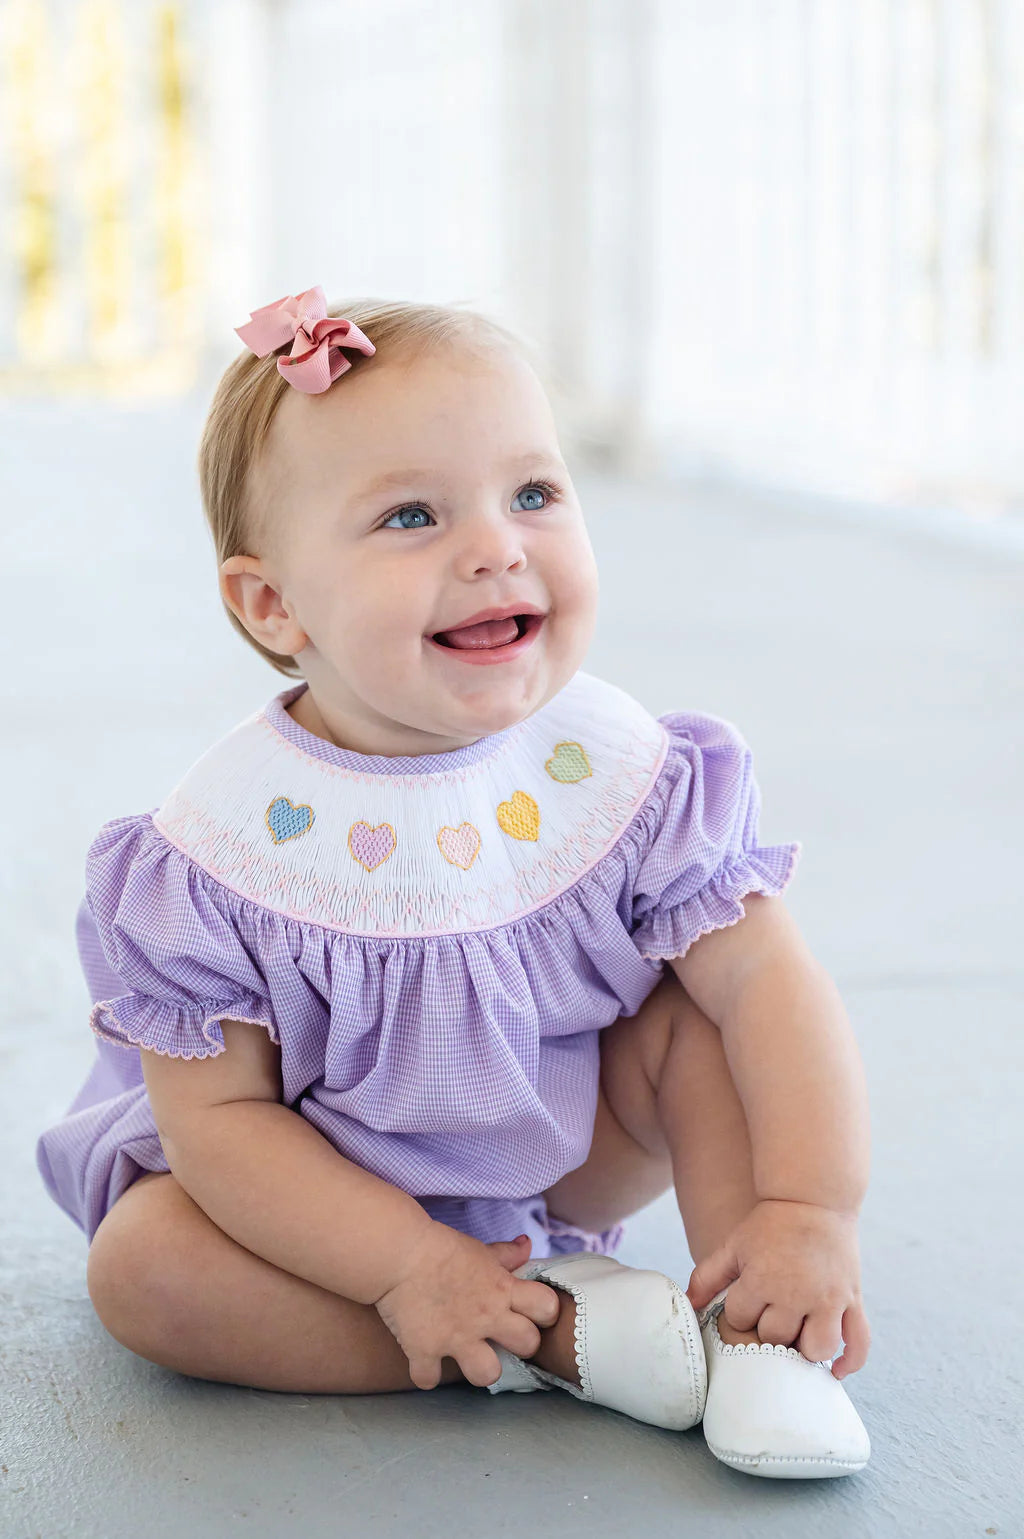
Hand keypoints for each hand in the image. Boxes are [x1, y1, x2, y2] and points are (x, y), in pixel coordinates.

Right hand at [372, 1222, 561, 1389]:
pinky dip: (425, 1373)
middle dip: (520, 1344)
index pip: (546, 1307)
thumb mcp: (479, 1249)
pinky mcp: (425, 1350)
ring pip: (487, 1374)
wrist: (399, 1252)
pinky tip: (424, 1361)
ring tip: (467, 1357)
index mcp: (502, 1289)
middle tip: (502, 1337)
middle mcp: (486, 1316)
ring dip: (478, 1369)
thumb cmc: (441, 1247)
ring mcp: (456, 1337)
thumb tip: (526, 1246)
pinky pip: (429, 1380)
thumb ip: (506, 1255)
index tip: (531, 1313)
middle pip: (528, 1345)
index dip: (544, 1312)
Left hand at [685, 1198, 870, 1378]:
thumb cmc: (770, 1223)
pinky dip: (851, 1362)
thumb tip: (688, 1306)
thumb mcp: (734, 1245)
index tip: (745, 1301)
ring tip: (797, 1339)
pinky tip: (836, 1371)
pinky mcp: (852, 1298)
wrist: (813, 1197)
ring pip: (817, 1349)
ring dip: (804, 1351)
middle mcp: (797, 1294)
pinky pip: (859, 1341)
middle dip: (768, 1333)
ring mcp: (829, 1298)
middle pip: (776, 1339)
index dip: (739, 1314)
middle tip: (769, 1318)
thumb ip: (707, 1276)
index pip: (740, 1321)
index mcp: (763, 1280)